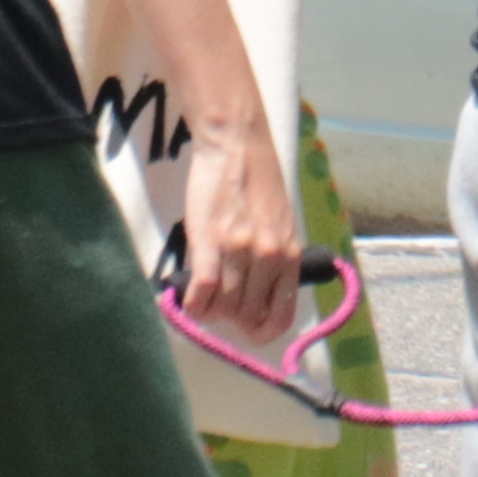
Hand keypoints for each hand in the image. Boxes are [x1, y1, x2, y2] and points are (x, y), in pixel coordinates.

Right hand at [178, 103, 307, 352]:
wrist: (237, 146)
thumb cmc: (257, 184)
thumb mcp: (281, 225)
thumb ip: (274, 261)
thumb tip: (256, 297)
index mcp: (290, 256)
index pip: (280, 316)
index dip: (260, 330)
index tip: (245, 325)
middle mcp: (269, 258)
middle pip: (246, 317)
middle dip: (229, 319)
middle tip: (217, 301)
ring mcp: (240, 251)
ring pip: (223, 308)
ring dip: (208, 310)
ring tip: (201, 295)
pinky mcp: (211, 242)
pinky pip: (202, 291)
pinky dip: (192, 303)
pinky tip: (186, 297)